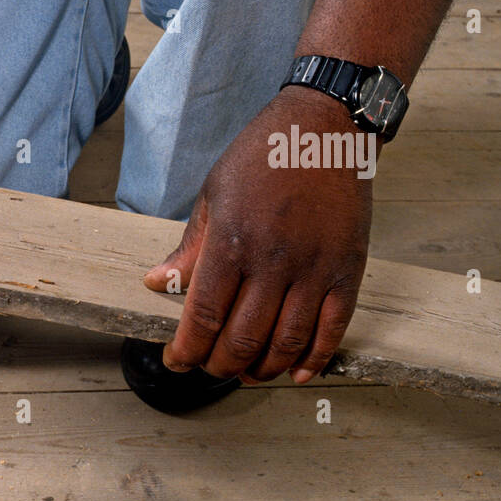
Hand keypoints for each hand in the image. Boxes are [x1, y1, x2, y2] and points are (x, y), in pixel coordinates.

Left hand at [143, 87, 374, 384]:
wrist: (324, 127)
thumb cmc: (262, 157)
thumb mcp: (212, 195)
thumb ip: (188, 248)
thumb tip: (154, 283)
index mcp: (231, 242)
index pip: (203, 317)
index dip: (187, 350)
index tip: (176, 361)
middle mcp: (272, 261)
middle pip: (242, 338)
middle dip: (219, 364)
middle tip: (209, 368)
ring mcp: (313, 268)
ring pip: (285, 342)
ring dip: (262, 369)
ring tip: (246, 374)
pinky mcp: (347, 270)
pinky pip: (331, 328)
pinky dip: (313, 359)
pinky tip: (296, 373)